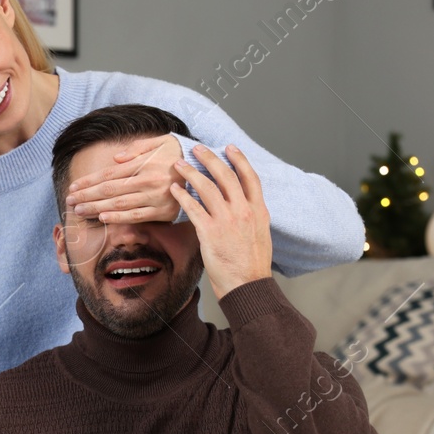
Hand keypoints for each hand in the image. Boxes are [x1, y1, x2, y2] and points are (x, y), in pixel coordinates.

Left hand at [64, 134, 183, 224]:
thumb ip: (136, 148)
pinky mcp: (162, 211)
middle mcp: (146, 181)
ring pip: (119, 204)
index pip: (108, 175)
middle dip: (87, 196)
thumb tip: (114, 159)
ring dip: (96, 208)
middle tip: (70, 201)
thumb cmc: (178, 154)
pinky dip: (118, 217)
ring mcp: (154, 197)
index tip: (74, 187)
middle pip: (109, 191)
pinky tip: (102, 218)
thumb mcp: (160, 141)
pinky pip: (136, 216)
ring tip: (79, 211)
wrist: (205, 170)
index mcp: (143, 164)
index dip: (89, 182)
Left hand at [170, 144, 272, 300]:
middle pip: (226, 175)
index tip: (230, 147)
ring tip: (180, 164)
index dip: (240, 159)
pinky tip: (174, 189)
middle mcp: (244, 211)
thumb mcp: (260, 235)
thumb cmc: (252, 264)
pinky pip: (193, 207)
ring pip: (207, 187)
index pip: (250, 177)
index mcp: (259, 210)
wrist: (247, 285)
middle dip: (210, 158)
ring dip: (191, 172)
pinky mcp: (210, 232)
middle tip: (197, 148)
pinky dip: (182, 195)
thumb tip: (243, 207)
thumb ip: (252, 217)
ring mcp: (227, 220)